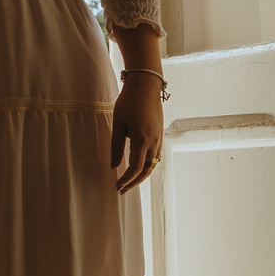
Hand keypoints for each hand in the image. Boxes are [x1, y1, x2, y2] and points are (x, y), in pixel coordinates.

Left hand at [110, 73, 163, 193]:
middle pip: (146, 170)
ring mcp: (159, 138)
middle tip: (122, 190)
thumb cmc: (128, 102)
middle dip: (134, 182)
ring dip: (142, 175)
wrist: (146, 85)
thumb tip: (113, 166)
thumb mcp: (118, 124)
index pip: (135, 168)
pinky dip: (148, 165)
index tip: (117, 186)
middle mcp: (153, 142)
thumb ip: (116, 147)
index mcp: (141, 140)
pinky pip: (156, 156)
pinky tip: (140, 167)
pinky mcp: (160, 134)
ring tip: (130, 181)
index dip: (126, 180)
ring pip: (153, 164)